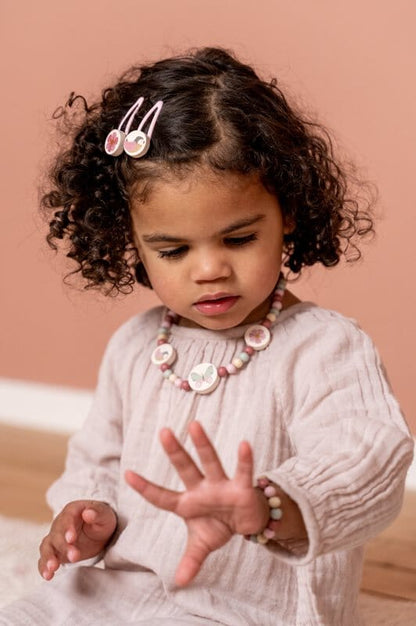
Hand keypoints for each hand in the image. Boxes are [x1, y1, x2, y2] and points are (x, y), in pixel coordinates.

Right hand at [38, 500, 116, 579]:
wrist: (98, 530)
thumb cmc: (101, 519)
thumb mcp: (104, 515)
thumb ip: (97, 513)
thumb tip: (88, 513)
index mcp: (72, 511)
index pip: (67, 518)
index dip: (68, 528)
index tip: (71, 539)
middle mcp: (60, 523)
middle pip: (57, 534)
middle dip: (64, 546)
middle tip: (74, 557)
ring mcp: (55, 538)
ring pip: (47, 546)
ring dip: (48, 557)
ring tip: (52, 568)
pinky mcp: (55, 552)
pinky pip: (45, 558)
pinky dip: (43, 567)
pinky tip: (47, 575)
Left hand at [125, 421, 269, 586]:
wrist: (246, 522)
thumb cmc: (219, 525)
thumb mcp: (202, 545)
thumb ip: (191, 560)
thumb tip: (179, 582)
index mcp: (187, 503)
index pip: (162, 496)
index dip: (145, 487)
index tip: (127, 474)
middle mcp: (201, 489)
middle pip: (185, 468)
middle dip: (174, 451)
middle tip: (163, 432)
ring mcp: (221, 485)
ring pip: (210, 461)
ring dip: (203, 444)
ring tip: (194, 425)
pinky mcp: (241, 487)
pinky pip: (243, 471)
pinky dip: (244, 459)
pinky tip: (243, 444)